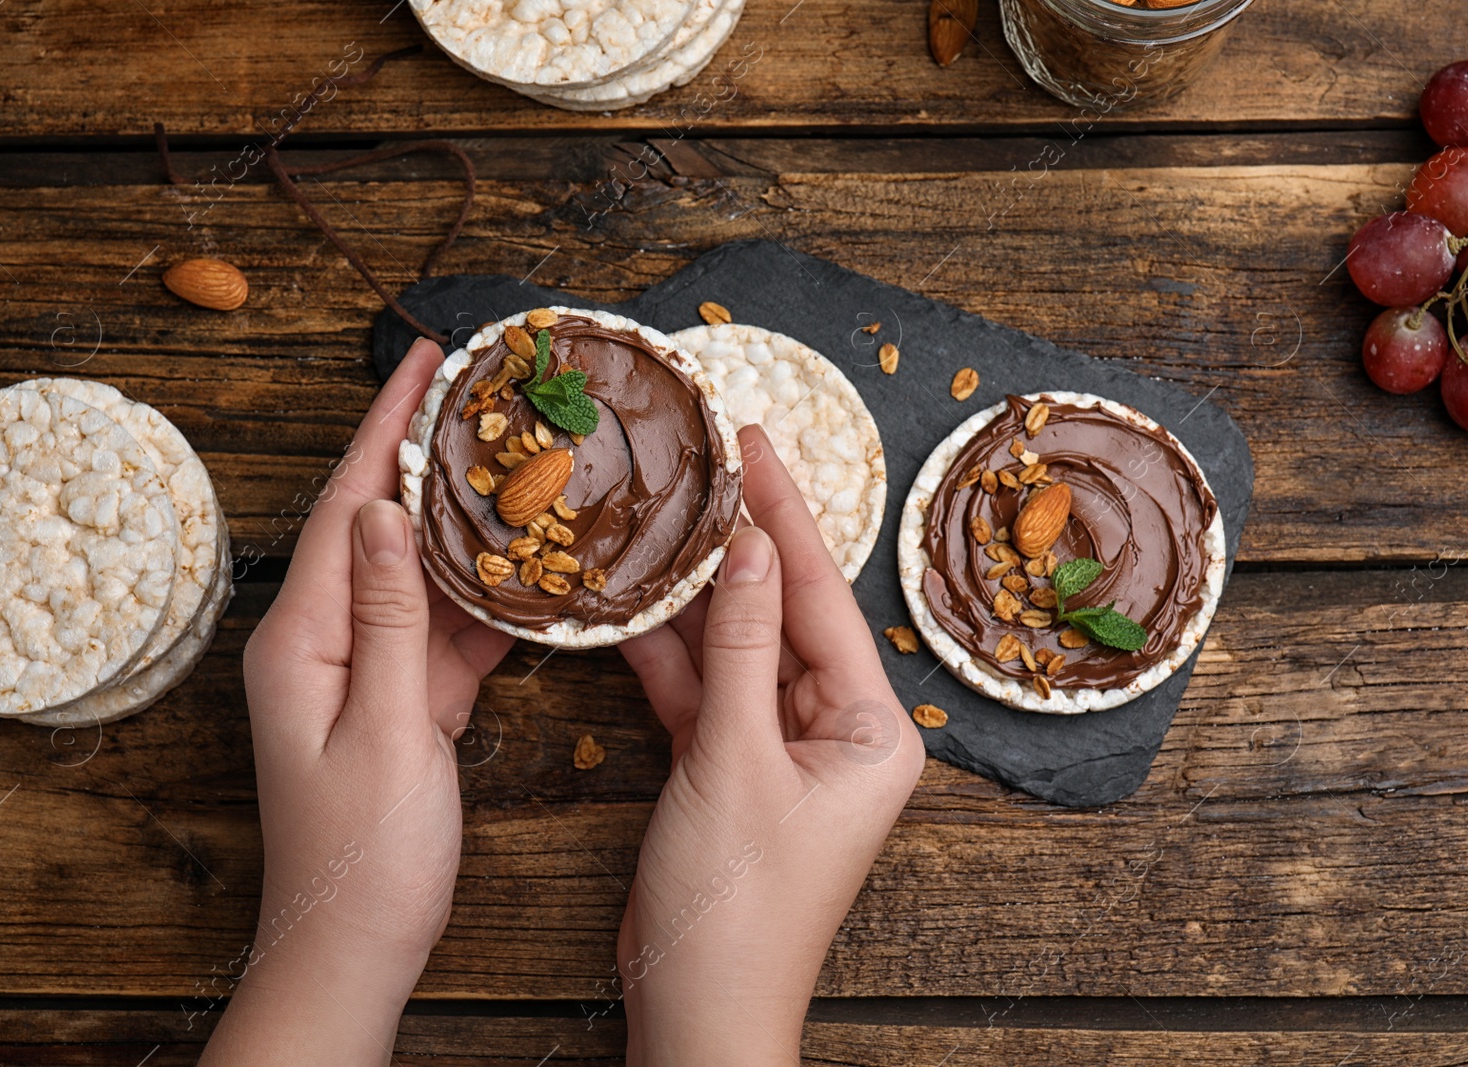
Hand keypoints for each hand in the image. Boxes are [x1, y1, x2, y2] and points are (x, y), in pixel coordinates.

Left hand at [201, 339, 514, 1065]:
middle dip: (428, 455)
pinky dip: (486, 598)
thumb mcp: (385, 732)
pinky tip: (530, 567)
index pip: (347, 507)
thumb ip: (389, 621)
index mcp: (302, 640)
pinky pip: (444, 630)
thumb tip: (388, 514)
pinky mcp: (401, 702)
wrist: (353, 949)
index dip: (386, 428)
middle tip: (483, 394)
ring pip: (420, 574)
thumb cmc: (362, 858)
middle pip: (381, 525)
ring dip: (466, 521)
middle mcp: (325, 642)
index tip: (425, 362)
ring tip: (517, 462)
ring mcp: (363, 672)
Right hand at [617, 426, 924, 1064]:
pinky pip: (705, 693)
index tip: (755, 444)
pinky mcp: (732, 771)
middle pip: (783, 615)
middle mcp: (839, 733)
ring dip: (696, 597)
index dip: (786, 515)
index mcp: (873, 731)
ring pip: (737, 650)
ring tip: (660, 518)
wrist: (698, 1010)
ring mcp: (783, 752)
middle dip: (740, 544)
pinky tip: (632, 605)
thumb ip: (737, 647)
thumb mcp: (733, 761)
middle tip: (706, 462)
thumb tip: (748, 546)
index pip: (824, 598)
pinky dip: (669, 657)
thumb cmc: (734, 907)